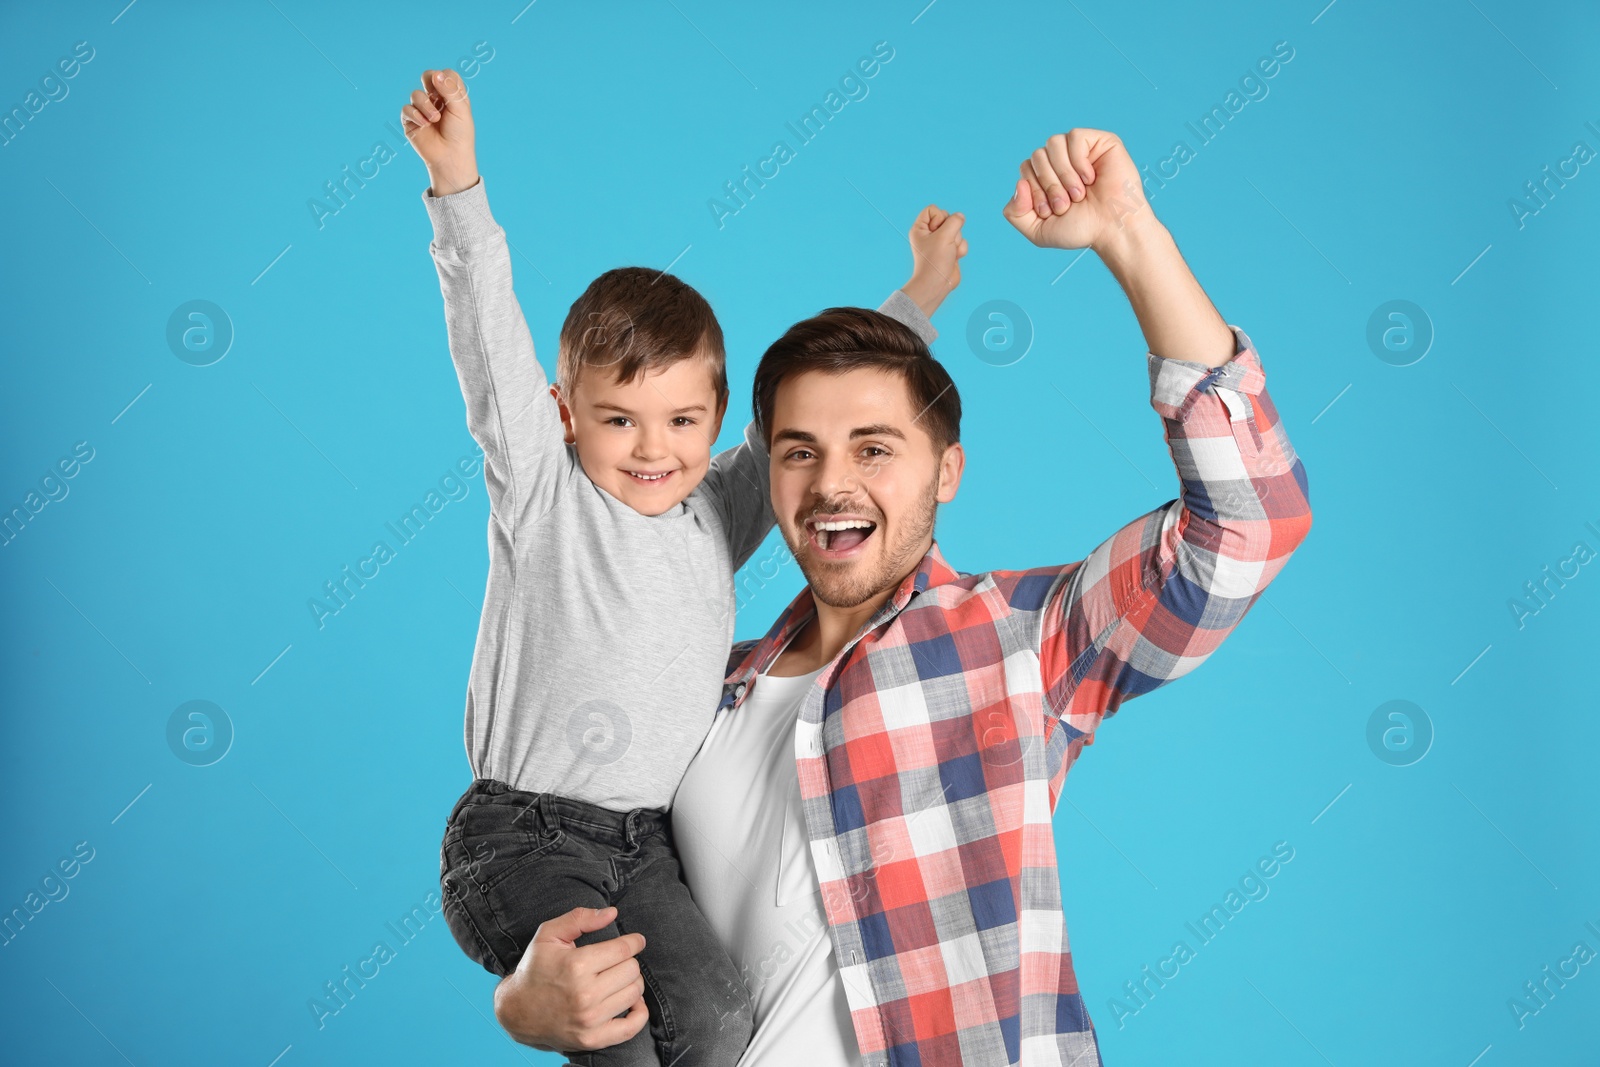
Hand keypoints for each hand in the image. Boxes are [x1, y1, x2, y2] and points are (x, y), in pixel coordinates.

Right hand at [401, 68, 478, 196]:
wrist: (450, 157)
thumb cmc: (460, 134)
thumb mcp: (460, 109)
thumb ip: (450, 89)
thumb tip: (436, 74)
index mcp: (451, 95)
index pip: (446, 74)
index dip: (446, 78)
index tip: (450, 92)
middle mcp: (436, 100)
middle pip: (428, 77)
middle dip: (430, 83)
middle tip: (437, 96)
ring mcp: (422, 109)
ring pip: (416, 94)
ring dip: (425, 105)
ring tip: (435, 119)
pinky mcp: (411, 120)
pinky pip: (407, 109)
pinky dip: (416, 115)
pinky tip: (425, 125)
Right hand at [492, 906, 648, 1050]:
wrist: (517, 1011)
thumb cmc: (535, 968)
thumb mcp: (549, 935)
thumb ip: (580, 918)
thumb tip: (612, 914)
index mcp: (576, 966)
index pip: (624, 949)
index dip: (634, 941)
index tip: (636, 940)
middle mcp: (585, 995)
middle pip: (632, 970)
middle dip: (628, 961)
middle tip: (617, 961)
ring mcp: (589, 1020)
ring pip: (634, 993)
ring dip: (631, 983)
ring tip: (618, 978)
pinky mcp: (592, 1039)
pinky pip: (632, 1027)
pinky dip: (639, 1012)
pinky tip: (632, 1001)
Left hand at [902, 204, 967, 318]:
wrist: (937, 284)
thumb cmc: (935, 260)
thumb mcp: (945, 236)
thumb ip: (955, 221)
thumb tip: (960, 216)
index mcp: (920, 228)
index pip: (932, 209)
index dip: (939, 217)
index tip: (937, 231)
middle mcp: (929, 234)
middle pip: (948, 218)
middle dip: (951, 230)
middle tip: (944, 243)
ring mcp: (940, 242)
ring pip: (957, 231)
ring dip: (957, 241)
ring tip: (949, 253)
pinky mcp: (949, 250)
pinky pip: (961, 242)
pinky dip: (961, 250)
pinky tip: (954, 258)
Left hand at [1002, 129, 1153, 254]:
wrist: (1112, 230)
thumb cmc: (1080, 229)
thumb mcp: (1037, 230)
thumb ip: (1015, 212)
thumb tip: (1019, 182)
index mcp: (1046, 175)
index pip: (1025, 168)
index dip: (1033, 190)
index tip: (1050, 211)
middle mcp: (1061, 159)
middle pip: (1037, 155)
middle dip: (1048, 184)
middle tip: (1066, 204)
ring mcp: (1080, 149)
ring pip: (1053, 143)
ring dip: (1063, 174)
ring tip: (1079, 194)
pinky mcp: (1100, 141)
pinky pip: (1075, 137)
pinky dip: (1079, 161)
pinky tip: (1090, 178)